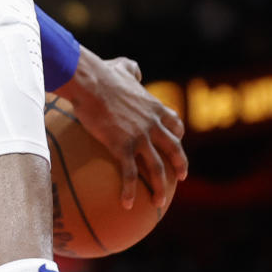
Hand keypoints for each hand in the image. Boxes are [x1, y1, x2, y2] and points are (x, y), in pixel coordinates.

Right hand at [57, 47, 187, 209]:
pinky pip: (130, 174)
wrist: (90, 83)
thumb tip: (134, 71)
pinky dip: (130, 191)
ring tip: (159, 202)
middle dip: (180, 165)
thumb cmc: (102, 74)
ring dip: (160, 187)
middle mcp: (153, 125)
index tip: (176, 142)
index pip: (175, 124)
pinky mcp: (123, 147)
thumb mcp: (123, 67)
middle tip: (180, 178)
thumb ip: (132, 69)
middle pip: (174, 149)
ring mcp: (140, 138)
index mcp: (154, 108)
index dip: (177, 135)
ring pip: (157, 168)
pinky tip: (126, 204)